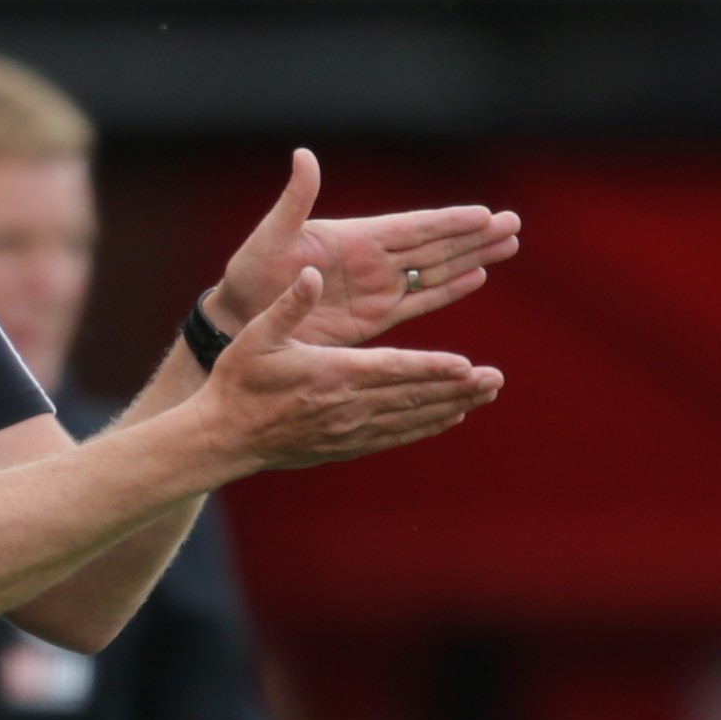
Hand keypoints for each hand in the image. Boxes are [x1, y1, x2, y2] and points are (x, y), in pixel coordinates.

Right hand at [201, 267, 502, 472]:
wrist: (224, 436)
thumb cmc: (238, 381)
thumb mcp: (257, 336)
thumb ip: (290, 305)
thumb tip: (314, 273)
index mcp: (330, 374)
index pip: (392, 370)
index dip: (431, 368)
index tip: (466, 365)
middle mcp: (347, 406)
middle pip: (413, 396)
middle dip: (458, 387)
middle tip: (495, 379)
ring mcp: (348, 430)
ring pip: (411, 418)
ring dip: (451, 406)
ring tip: (485, 394)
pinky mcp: (345, 446)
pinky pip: (396, 436)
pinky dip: (426, 426)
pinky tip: (449, 418)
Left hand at [210, 149, 519, 346]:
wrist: (240, 320)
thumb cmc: (250, 277)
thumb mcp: (270, 236)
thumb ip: (294, 200)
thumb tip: (305, 154)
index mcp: (353, 238)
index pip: (412, 227)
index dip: (448, 221)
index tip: (484, 212)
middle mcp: (371, 260)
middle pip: (435, 245)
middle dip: (475, 235)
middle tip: (515, 223)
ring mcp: (375, 288)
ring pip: (435, 270)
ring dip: (472, 258)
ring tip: (509, 245)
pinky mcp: (372, 318)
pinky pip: (419, 301)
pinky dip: (448, 290)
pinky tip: (477, 278)